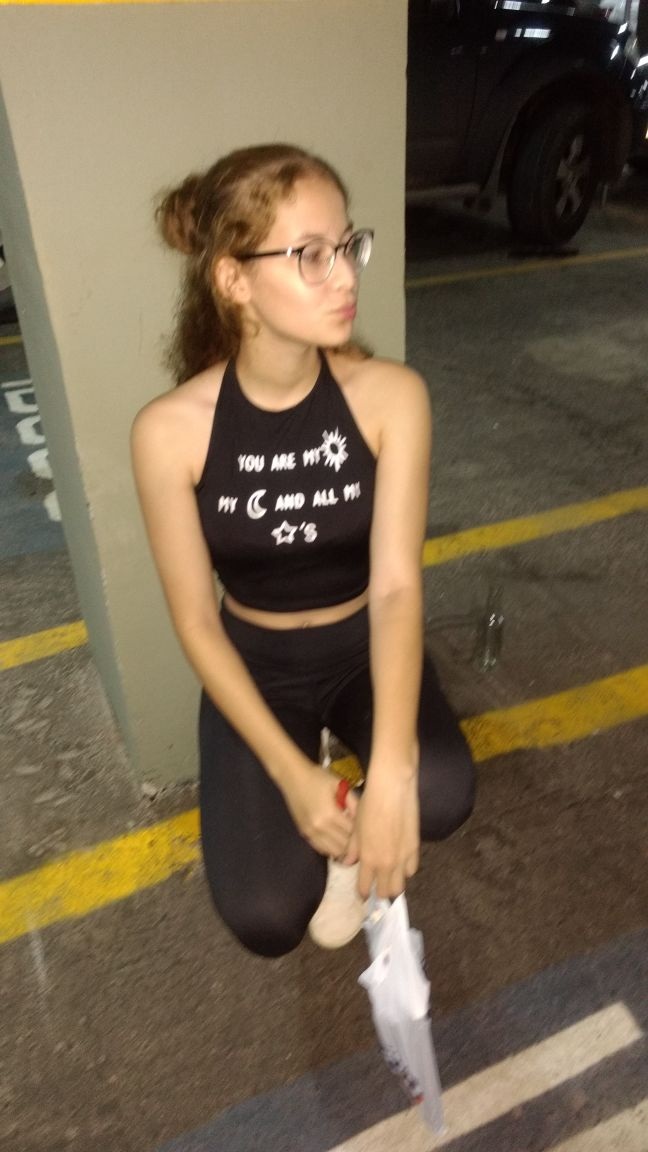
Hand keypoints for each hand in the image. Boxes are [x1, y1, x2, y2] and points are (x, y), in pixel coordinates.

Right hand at [281, 763, 357, 857]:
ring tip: (348, 837)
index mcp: (330, 814)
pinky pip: (321, 849)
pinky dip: (331, 847)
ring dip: (343, 847)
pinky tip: (336, 838)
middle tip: (358, 833)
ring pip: (333, 852)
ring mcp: (310, 832)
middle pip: (344, 846)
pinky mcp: (304, 834)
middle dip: (354, 842)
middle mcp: (320, 827)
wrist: (293, 777)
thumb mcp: (339, 784)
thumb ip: (353, 802)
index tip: (366, 827)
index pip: (352, 833)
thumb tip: (363, 818)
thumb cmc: (318, 777)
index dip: (361, 832)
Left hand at [347, 770, 419, 898]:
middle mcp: (386, 863)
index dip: (363, 893)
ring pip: (401, 885)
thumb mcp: (356, 828)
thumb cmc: (369, 806)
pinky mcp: (415, 849)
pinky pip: (411, 870)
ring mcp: (402, 858)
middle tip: (378, 887)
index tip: (363, 894)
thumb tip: (348, 862)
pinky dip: (406, 870)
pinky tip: (401, 863)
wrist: (392, 790)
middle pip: (387, 892)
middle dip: (381, 893)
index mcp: (368, 859)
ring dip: (395, 884)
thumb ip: (353, 849)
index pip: (365, 887)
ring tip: (390, 878)